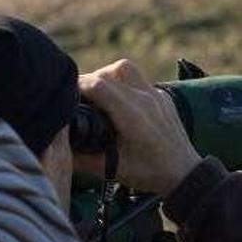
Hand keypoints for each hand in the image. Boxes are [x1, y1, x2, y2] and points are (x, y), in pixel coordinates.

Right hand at [76, 59, 201, 196]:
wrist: (184, 173)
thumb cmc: (148, 172)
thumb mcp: (112, 169)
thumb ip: (82, 158)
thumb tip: (57, 145)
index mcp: (133, 116)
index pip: (99, 86)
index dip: (78, 86)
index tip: (65, 95)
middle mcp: (145, 99)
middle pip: (110, 74)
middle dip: (89, 81)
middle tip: (79, 96)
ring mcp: (156, 95)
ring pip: (126, 68)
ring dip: (107, 75)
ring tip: (98, 93)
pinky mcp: (162, 96)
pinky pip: (138, 79)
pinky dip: (123, 84)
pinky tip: (118, 102)